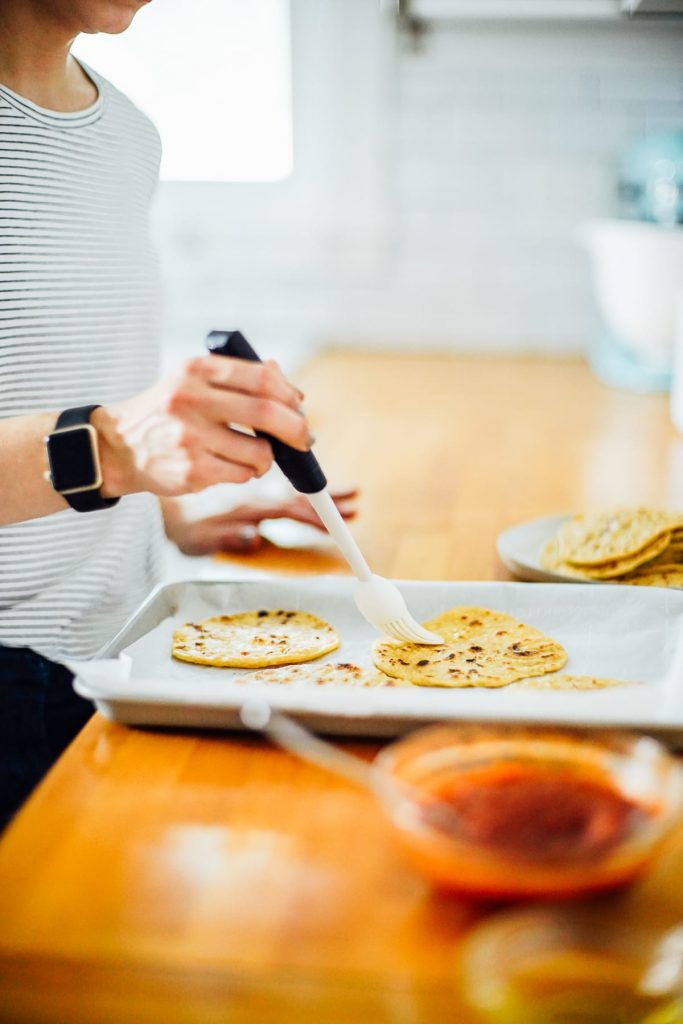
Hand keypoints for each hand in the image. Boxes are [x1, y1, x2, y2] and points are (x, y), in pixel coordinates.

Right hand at [91, 356, 310, 497]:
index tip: (298, 407)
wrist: (118, 446)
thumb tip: (292, 393)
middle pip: (267, 414)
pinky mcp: (191, 470)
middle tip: (304, 439)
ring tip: (254, 457)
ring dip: (267, 459)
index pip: (262, 378)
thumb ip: (239, 380)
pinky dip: (245, 473)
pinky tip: (227, 466)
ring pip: (259, 452)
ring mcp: (190, 437)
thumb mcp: (193, 381)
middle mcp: (191, 399)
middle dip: (296, 430)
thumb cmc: (167, 412)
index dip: (289, 395)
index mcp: (196, 370)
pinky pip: (241, 475)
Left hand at [164, 488, 358, 555]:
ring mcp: (252, 488)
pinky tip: (315, 489)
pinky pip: (284, 485)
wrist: (157, 486)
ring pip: (294, 488)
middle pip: (299, 495)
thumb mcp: (197, 536)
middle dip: (328, 501)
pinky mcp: (249, 484)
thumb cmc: (176, 519)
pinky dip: (304, 487)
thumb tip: (254, 539)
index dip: (316, 517)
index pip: (289, 509)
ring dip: (321, 492)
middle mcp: (253, 491)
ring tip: (350, 495)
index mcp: (247, 503)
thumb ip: (226, 537)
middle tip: (354, 504)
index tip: (338, 526)